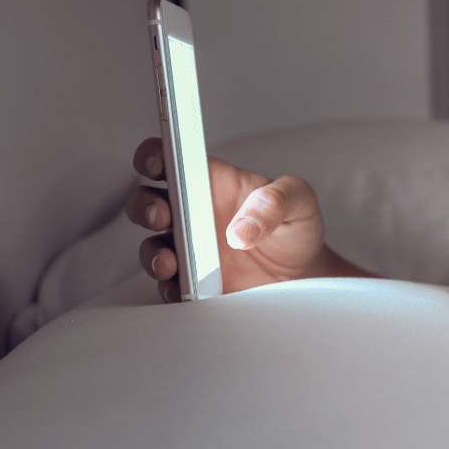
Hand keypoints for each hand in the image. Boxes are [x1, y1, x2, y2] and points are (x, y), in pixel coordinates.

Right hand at [124, 137, 327, 301]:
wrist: (303, 275)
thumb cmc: (295, 228)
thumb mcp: (300, 201)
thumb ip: (276, 200)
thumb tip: (241, 230)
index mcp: (210, 182)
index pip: (170, 159)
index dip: (154, 156)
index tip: (157, 163)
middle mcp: (191, 214)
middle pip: (147, 202)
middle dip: (145, 206)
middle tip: (163, 215)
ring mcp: (188, 250)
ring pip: (152, 247)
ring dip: (153, 254)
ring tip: (171, 262)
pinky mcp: (192, 284)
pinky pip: (170, 287)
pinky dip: (172, 289)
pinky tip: (185, 291)